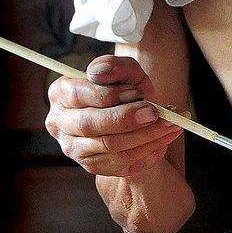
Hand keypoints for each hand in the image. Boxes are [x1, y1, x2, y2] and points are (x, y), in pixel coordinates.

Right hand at [45, 55, 183, 175]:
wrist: (132, 113)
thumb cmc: (124, 87)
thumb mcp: (124, 70)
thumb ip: (115, 66)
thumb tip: (100, 73)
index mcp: (61, 93)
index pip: (79, 95)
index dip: (110, 95)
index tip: (139, 93)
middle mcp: (60, 124)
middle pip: (90, 125)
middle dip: (127, 119)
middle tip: (156, 113)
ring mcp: (75, 149)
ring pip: (108, 147)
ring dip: (144, 137)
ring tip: (170, 125)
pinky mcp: (93, 166)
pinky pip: (121, 164)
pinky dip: (147, 151)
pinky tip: (164, 139)